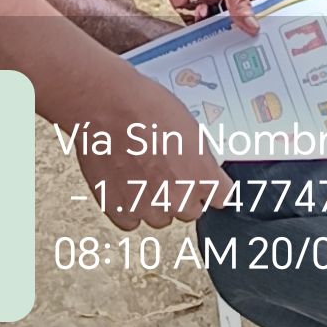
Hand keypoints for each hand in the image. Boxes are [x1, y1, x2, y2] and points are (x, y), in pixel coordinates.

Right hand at [78, 69, 233, 231]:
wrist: (106, 105)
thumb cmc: (145, 106)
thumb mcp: (189, 126)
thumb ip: (199, 159)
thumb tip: (201, 169)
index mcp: (202, 175)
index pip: (221, 197)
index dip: (210, 186)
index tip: (204, 182)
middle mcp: (178, 197)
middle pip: (190, 210)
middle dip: (181, 193)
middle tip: (165, 169)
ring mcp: (148, 207)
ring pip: (160, 217)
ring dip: (154, 202)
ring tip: (141, 172)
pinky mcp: (120, 210)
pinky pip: (131, 220)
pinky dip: (128, 206)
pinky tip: (125, 182)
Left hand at [148, 0, 270, 35]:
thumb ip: (240, 3)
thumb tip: (252, 27)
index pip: (263, 6)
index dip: (266, 20)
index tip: (268, 37)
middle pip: (240, 20)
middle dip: (241, 31)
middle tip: (243, 45)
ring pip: (218, 26)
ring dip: (219, 32)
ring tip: (220, 33)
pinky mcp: (189, 3)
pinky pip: (195, 25)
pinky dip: (198, 29)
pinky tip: (200, 18)